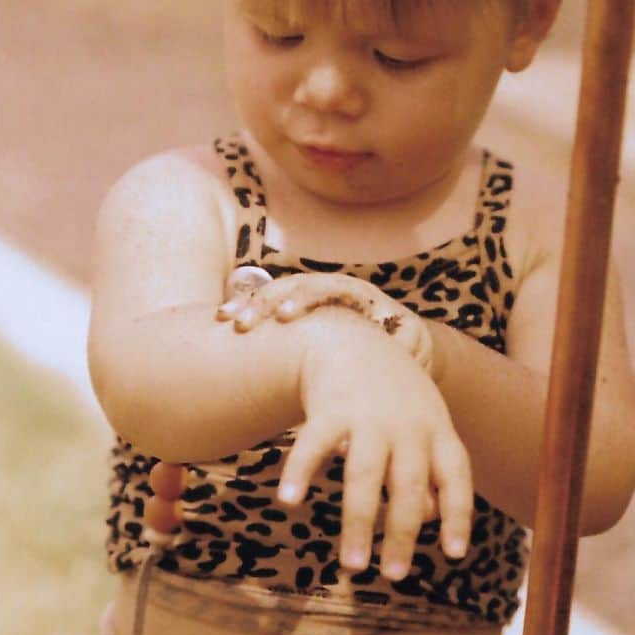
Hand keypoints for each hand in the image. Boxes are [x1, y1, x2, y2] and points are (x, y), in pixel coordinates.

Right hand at [217, 269, 436, 376]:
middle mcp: (329, 290)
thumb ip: (402, 346)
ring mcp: (309, 300)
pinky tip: (222, 322)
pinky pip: (268, 307)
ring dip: (250, 303)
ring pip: (276, 292)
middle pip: (294, 285)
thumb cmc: (407, 348)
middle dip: (267, 300)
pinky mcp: (295, 314)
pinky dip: (247, 311)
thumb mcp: (412, 347)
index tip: (284, 319)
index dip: (304, 299)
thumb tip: (390, 349)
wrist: (400, 345)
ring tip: (225, 318)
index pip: (327, 288)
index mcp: (356, 294)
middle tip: (243, 321)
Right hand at [280, 308, 471, 581]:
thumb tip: (433, 519)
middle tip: (394, 576)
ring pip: (364, 477)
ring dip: (360, 524)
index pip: (456, 476)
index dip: (458, 515)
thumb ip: (432, 468)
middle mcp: (405, 425)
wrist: (350, 338)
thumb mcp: (425, 420)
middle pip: (408, 486)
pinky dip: (301, 474)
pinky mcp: (329, 408)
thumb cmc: (392, 391)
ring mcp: (367, 417)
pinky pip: (313, 446)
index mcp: (435, 428)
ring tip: (353, 566)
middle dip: (402, 534)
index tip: (454, 555)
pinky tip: (289, 503)